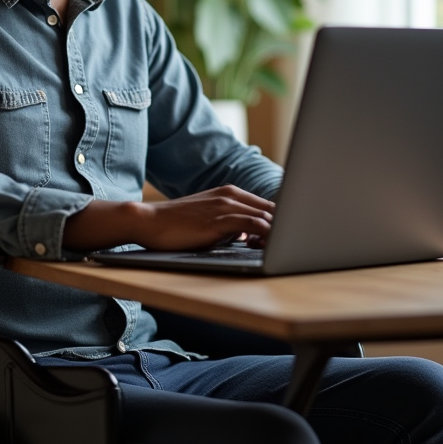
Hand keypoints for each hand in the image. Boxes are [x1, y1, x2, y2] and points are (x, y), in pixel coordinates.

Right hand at [131, 186, 274, 250]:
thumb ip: (230, 224)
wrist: (150, 221)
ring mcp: (226, 206)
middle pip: (272, 209)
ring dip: (279, 234)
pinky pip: (255, 225)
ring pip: (267, 217)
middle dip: (285, 228)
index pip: (267, 205)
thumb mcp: (208, 219)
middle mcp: (231, 196)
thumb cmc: (177, 224)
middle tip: (291, 246)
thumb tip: (249, 237)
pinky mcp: (220, 220)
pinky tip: (267, 248)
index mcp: (229, 193)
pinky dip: (267, 236)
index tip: (287, 237)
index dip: (281, 222)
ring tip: (283, 250)